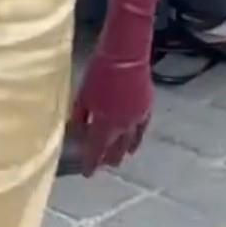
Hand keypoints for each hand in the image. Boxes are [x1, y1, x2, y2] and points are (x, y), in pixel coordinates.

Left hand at [69, 45, 152, 175]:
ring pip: (130, 143)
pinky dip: (136, 139)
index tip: (87, 173)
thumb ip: (80, 117)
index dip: (91, 163)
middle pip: (114, 150)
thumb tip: (78, 132)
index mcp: (104, 124)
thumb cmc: (99, 73)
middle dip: (106, 159)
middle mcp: (122, 127)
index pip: (96, 150)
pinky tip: (134, 144)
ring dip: (122, 151)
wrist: (125, 54)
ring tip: (117, 159)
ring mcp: (137, 119)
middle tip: (101, 164)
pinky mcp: (147, 108)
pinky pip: (142, 130)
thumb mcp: (82, 95)